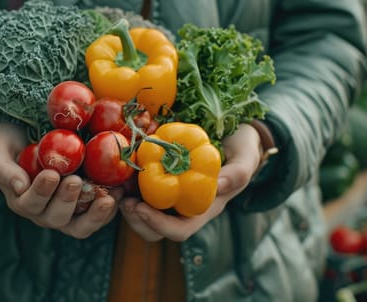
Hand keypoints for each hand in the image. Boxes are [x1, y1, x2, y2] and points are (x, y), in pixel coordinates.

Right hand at [0, 123, 120, 238]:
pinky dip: (108, 208)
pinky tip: (120, 192)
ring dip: (94, 214)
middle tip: (76, 180)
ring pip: (80, 226)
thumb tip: (19, 187)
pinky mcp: (85, 206)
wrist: (25, 137)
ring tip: (108, 197)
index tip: (51, 173)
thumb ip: (3, 168)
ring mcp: (66, 212)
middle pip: (57, 218)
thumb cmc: (8, 143)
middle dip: (67, 200)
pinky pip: (98, 217)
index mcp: (21, 201)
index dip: (42, 192)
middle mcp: (43, 212)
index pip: (30, 204)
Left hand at [120, 123, 262, 241]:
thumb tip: (220, 185)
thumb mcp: (246, 157)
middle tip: (123, 200)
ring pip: (143, 214)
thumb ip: (239, 172)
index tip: (141, 208)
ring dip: (127, 205)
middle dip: (135, 220)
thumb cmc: (242, 148)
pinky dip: (128, 186)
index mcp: (203, 209)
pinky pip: (139, 191)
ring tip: (119, 187)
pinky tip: (123, 171)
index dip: (158, 225)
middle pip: (154, 230)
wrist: (235, 135)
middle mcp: (184, 208)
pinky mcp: (160, 181)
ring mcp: (171, 196)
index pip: (179, 231)